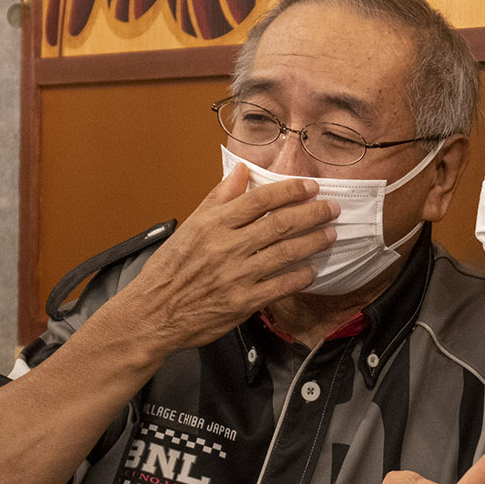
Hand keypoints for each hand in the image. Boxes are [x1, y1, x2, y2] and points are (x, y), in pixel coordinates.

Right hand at [110, 164, 337, 353]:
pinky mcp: (242, 302)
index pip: (260, 199)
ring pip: (285, 253)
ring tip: (329, 234)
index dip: (290, 191)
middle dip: (312, 214)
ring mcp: (236, 276)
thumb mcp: (189, 227)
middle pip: (279, 224)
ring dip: (312, 242)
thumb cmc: (169, 270)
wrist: (152, 313)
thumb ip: (218, 198)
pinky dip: (299, 277)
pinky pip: (279, 286)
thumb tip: (241, 170)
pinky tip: (311, 271)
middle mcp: (226, 247)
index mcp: (212, 225)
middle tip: (331, 209)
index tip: (310, 187)